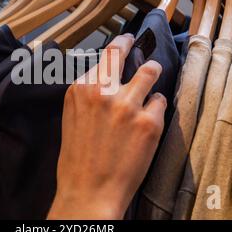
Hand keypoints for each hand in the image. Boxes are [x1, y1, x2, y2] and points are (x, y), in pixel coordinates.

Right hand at [48, 35, 166, 219]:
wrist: (88, 191)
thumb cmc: (77, 159)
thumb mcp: (72, 118)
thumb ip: (88, 94)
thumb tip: (106, 77)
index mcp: (81, 89)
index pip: (104, 56)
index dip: (117, 48)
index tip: (124, 42)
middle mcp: (103, 90)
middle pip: (122, 51)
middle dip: (131, 43)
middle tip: (137, 39)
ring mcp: (127, 104)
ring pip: (150, 70)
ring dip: (152, 73)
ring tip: (153, 76)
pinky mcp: (148, 122)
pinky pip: (160, 102)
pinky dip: (156, 107)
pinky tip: (148, 120)